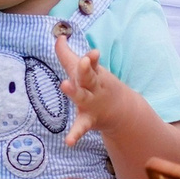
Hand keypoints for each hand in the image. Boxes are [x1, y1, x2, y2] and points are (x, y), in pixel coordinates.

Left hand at [55, 31, 130, 145]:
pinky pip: (81, 127)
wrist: (121, 111)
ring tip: (65, 85)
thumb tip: (58, 37)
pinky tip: (68, 142)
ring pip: (82, 97)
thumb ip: (67, 54)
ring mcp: (91, 103)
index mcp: (92, 74)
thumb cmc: (95, 85)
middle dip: (85, 69)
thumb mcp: (83, 70)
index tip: (91, 52)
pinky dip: (75, 134)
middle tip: (82, 61)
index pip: (90, 63)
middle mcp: (93, 87)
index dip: (91, 58)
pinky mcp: (88, 120)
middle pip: (88, 77)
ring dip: (74, 92)